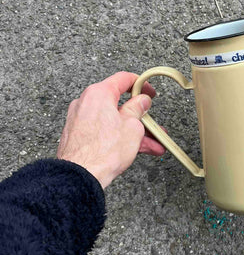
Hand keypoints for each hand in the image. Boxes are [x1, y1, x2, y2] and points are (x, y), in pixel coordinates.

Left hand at [56, 71, 165, 188]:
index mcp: (99, 93)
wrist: (80, 175)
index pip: (123, 79)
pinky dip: (118, 137)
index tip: (149, 91)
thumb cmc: (103, 151)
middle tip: (153, 125)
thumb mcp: (132, 126)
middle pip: (119, 104)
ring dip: (133, 132)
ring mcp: (80, 119)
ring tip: (151, 145)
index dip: (141, 84)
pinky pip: (104, 131)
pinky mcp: (77, 134)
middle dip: (140, 117)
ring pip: (113, 121)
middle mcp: (86, 102)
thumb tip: (141, 101)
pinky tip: (135, 149)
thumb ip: (138, 109)